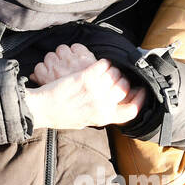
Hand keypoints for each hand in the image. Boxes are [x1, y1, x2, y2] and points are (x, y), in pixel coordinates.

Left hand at [26, 44, 145, 129]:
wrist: (43, 109)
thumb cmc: (62, 116)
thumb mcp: (87, 121)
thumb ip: (102, 113)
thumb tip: (114, 105)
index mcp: (103, 118)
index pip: (131, 111)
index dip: (140, 100)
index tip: (141, 91)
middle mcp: (102, 105)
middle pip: (125, 88)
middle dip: (123, 80)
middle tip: (116, 77)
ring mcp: (94, 90)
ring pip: (115, 74)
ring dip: (112, 70)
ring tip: (104, 71)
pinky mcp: (85, 77)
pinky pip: (103, 65)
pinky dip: (103, 63)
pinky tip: (97, 65)